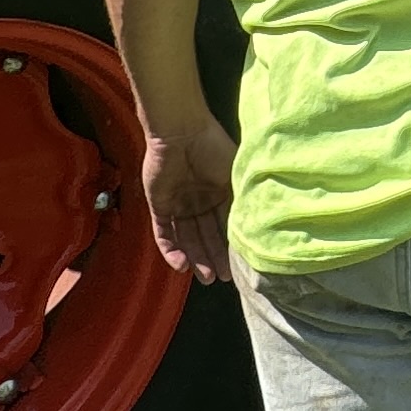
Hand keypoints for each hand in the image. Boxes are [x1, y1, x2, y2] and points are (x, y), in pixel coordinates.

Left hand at [140, 114, 237, 281]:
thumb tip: (251, 231)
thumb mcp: (234, 178)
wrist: (181, 131)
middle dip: (212, 258)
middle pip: (205, 235)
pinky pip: (164, 232)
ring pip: (186, 238)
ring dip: (194, 257)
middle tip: (219, 279)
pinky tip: (181, 264)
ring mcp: (178, 204)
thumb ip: (239, 203)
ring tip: (204, 277)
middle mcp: (198, 201)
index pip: (224, 226)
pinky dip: (171, 249)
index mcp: (219, 193)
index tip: (236, 267)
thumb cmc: (213, 148)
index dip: (228, 247)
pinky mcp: (159, 204)